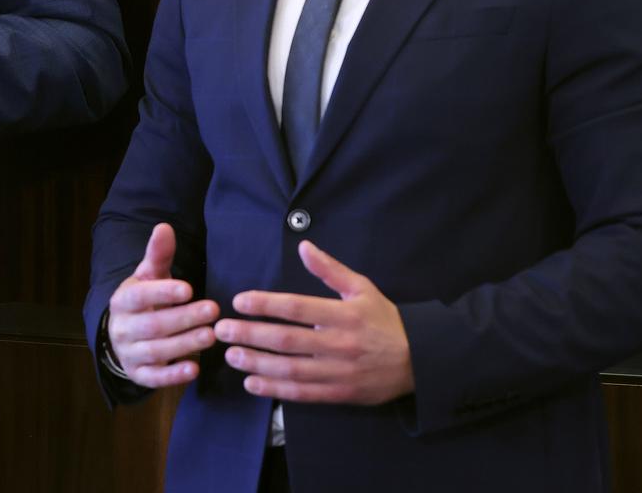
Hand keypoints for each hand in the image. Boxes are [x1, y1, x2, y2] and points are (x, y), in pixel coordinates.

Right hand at [106, 223, 219, 388]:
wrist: (124, 335)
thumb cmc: (144, 300)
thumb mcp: (149, 276)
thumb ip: (158, 254)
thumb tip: (164, 227)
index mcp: (122, 300)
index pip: (139, 296)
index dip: (163, 292)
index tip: (189, 288)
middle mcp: (121, 329)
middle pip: (152, 325)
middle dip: (183, 318)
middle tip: (213, 311)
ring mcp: (129, 354)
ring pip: (156, 351)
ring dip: (184, 344)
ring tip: (211, 335)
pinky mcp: (139, 374)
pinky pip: (155, 378)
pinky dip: (174, 376)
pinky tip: (195, 369)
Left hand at [214, 240, 412, 405]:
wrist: (420, 361)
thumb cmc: (385, 320)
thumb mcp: (362, 288)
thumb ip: (330, 269)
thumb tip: (303, 246)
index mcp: (344, 314)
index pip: (297, 307)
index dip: (266, 304)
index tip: (239, 301)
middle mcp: (339, 344)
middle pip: (288, 340)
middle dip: (251, 334)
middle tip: (222, 330)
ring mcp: (339, 372)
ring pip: (290, 370)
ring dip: (256, 363)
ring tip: (231, 355)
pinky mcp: (340, 394)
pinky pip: (302, 394)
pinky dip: (275, 390)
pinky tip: (252, 383)